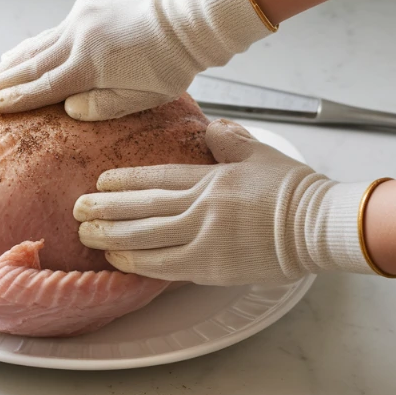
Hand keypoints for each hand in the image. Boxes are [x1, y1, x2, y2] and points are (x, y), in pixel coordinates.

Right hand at [0, 0, 273, 120]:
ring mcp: (80, 18)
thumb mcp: (140, 100)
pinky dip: (31, 45)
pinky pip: (51, 31)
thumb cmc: (167, 70)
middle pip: (30, 65)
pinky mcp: (86, 7)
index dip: (14, 99)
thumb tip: (66, 109)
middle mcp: (79, 37)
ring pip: (36, 45)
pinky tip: (14, 54)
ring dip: (8, 63)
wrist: (185, 26)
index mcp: (91, 65)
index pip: (43, 87)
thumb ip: (101, 108)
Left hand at [74, 120, 373, 284]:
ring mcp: (203, 236)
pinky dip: (136, 262)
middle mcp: (199, 206)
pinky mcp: (210, 265)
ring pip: (145, 235)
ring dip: (111, 235)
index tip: (100, 181)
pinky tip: (115, 259)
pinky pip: (164, 264)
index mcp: (210, 178)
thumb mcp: (260, 154)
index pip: (156, 177)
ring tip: (85, 233)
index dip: (124, 180)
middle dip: (105, 207)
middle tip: (77, 208)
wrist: (318, 225)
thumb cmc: (293, 190)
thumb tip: (208, 128)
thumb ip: (229, 141)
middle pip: (142, 206)